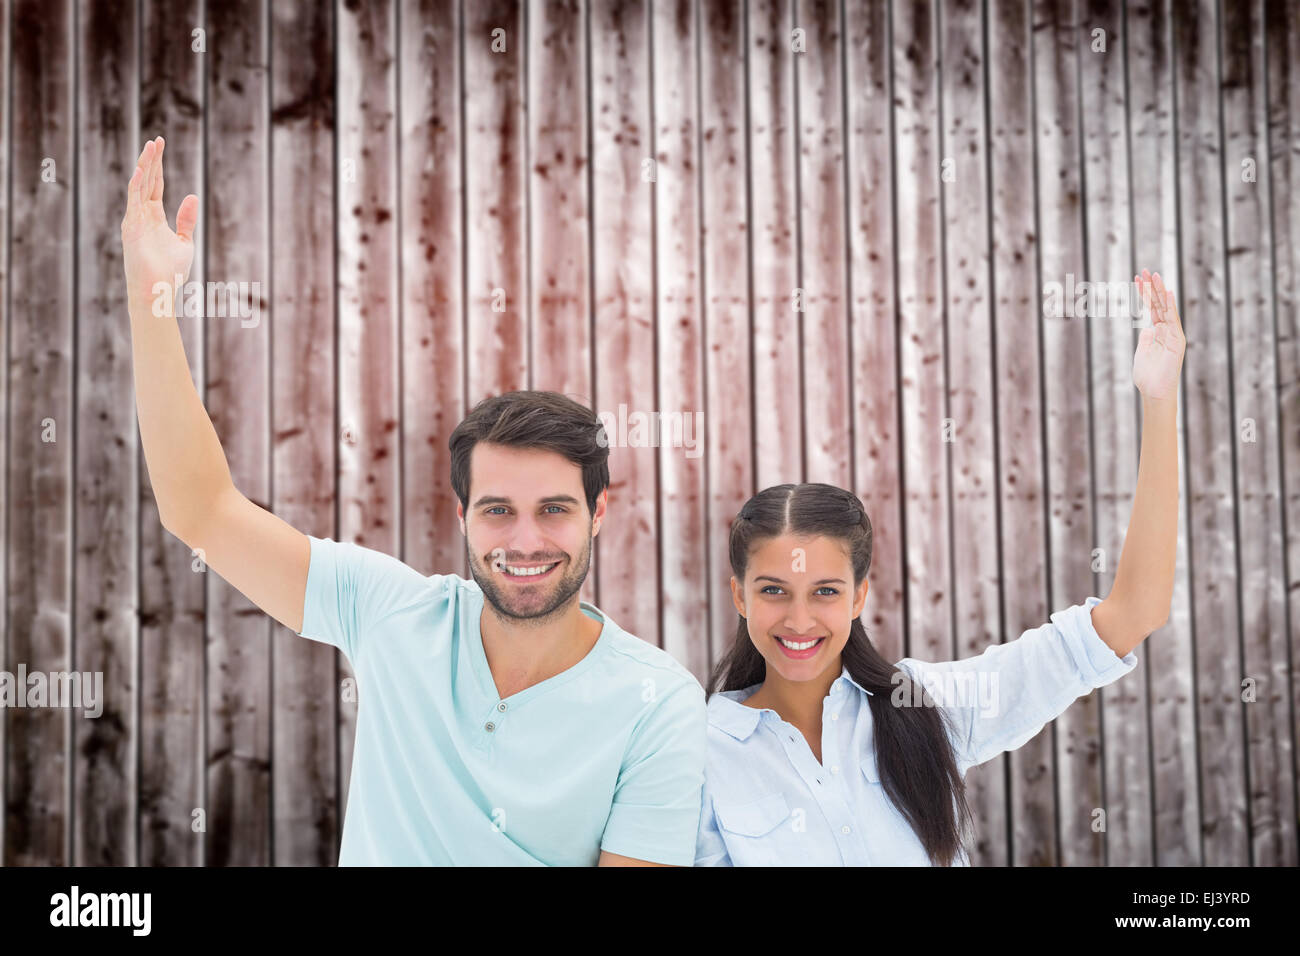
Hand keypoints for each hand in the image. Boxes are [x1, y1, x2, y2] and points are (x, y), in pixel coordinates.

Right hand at [121, 136, 198, 307]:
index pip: (155, 184)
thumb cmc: (170, 271)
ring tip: (151, 146)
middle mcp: (142, 214)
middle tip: (157, 139)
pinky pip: (134, 202)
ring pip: (140, 186)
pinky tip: (142, 171)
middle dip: (152, 160)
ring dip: (145, 166)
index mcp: (153, 216)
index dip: (158, 165)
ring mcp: (135, 219)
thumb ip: (186, 219)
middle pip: (147, 180)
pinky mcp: (133, 227)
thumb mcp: (184, 241)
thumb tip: (192, 196)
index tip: (160, 145)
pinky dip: (137, 186)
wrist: (158, 290)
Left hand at [1132, 268, 1184, 400]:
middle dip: (1151, 287)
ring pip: (1165, 308)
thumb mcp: (1143, 352)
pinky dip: (1170, 305)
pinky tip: (1167, 292)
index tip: (1137, 279)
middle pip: (1159, 304)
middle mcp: (1168, 330)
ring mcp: (1173, 334)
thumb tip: (1146, 329)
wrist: (1155, 391)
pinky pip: (1172, 319)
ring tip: (1153, 275)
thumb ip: (1146, 339)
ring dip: (1159, 291)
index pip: (1152, 308)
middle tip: (1144, 270)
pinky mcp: (1176, 340)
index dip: (1145, 293)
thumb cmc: (1147, 376)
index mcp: (1159, 332)